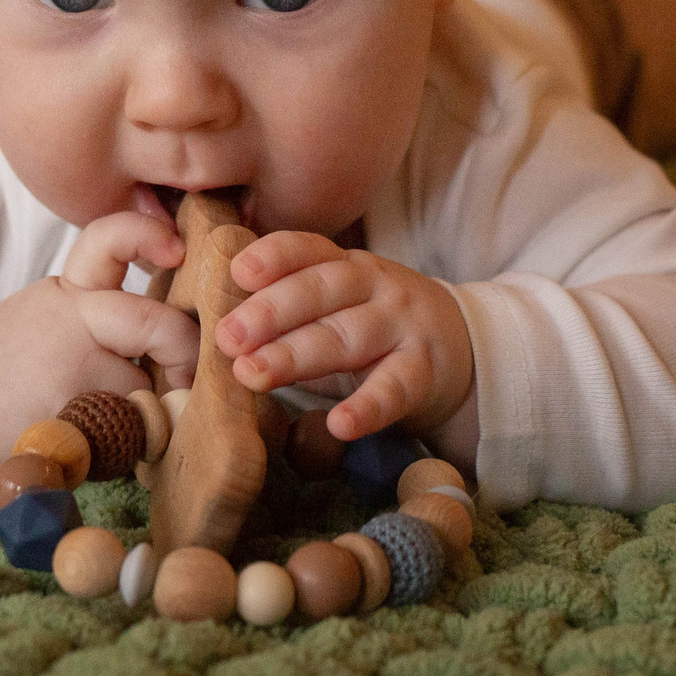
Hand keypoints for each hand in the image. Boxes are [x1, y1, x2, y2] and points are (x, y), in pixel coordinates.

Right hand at [0, 211, 198, 473]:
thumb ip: (106, 311)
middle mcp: (66, 320)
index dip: (146, 236)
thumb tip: (186, 337)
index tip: (176, 251)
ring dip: (142, 407)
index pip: (108, 241)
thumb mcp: (53, 313)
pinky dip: (122, 442)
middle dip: (183, 352)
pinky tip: (92, 441)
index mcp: (68, 289)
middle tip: (182, 378)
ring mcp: (65, 372)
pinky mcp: (64, 420)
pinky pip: (124, 431)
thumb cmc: (18, 363)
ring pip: (143, 386)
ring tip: (106, 416)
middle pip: (154, 324)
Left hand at [214, 232, 475, 447]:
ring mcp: (402, 327)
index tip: (238, 271)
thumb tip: (213, 324)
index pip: (308, 250)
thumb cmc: (374, 327)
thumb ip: (288, 305)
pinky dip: (367, 407)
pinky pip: (394, 389)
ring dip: (297, 355)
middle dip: (270, 312)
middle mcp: (375, 287)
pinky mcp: (424, 372)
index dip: (273, 257)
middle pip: (320, 292)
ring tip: (253, 374)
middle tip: (227, 336)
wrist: (462, 349)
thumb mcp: (338, 303)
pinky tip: (339, 424)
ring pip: (347, 337)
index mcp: (345, 265)